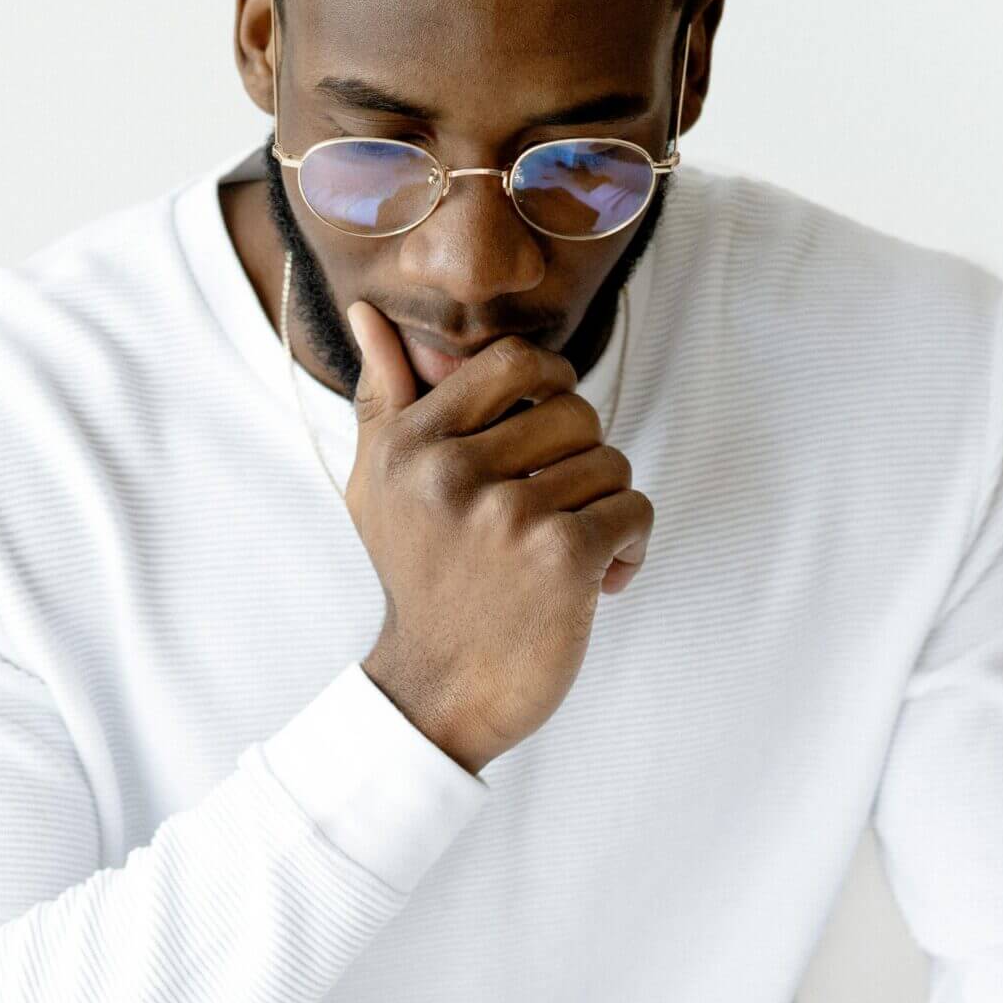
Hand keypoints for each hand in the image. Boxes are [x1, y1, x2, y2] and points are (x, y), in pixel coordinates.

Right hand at [344, 301, 653, 775]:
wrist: (439, 691)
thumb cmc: (418, 580)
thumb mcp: (377, 485)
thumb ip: (383, 397)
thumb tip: (367, 312)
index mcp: (410, 443)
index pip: (514, 361)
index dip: (549, 386)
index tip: (547, 432)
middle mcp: (452, 472)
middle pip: (574, 412)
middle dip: (579, 461)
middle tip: (553, 513)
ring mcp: (508, 515)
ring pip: (610, 462)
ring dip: (604, 509)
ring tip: (567, 554)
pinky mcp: (561, 558)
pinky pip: (636, 509)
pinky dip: (631, 546)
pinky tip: (598, 581)